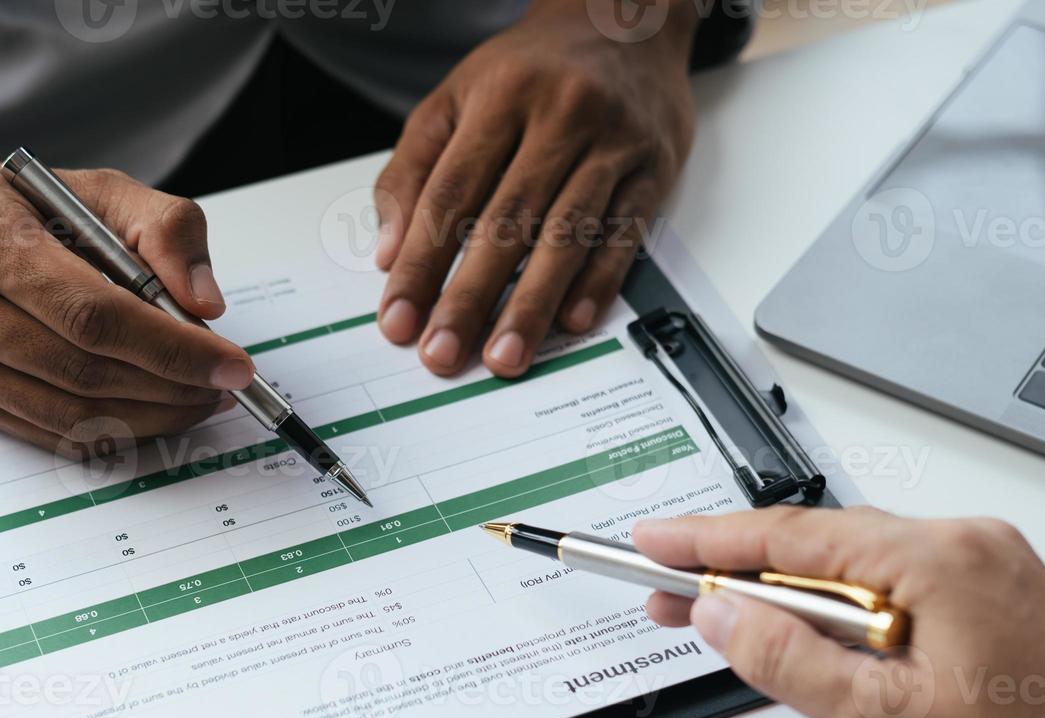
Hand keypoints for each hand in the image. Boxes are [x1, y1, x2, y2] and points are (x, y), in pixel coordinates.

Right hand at [0, 91, 253, 453]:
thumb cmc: (10, 208)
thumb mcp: (92, 189)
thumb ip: (164, 228)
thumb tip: (206, 304)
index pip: (94, 313)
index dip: (172, 348)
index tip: (232, 363)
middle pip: (82, 370)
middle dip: (168, 387)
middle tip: (222, 387)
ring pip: (64, 413)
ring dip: (146, 417)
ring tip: (195, 402)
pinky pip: (41, 431)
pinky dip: (105, 433)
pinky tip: (147, 415)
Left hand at [374, 0, 697, 376]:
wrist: (624, 19)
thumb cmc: (529, 72)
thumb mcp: (456, 99)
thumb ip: (415, 171)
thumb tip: (389, 252)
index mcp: (500, 97)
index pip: (450, 194)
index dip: (421, 263)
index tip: (399, 318)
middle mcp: (560, 116)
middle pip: (505, 222)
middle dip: (470, 298)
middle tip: (444, 355)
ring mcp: (613, 143)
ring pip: (565, 235)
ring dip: (532, 305)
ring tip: (505, 357)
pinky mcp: (655, 167)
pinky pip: (624, 233)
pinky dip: (598, 282)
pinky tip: (573, 321)